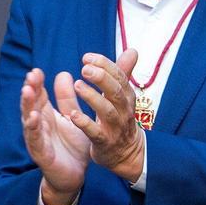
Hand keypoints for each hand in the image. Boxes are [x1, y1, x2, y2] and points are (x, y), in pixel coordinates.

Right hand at [21, 66, 90, 204]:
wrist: (75, 175)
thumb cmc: (72, 146)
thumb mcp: (73, 118)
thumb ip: (68, 99)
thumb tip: (63, 73)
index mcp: (46, 115)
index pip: (38, 96)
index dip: (36, 83)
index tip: (36, 70)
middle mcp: (38, 125)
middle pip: (31, 105)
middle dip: (29, 90)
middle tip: (30, 75)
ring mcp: (37, 139)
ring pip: (28, 119)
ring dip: (27, 106)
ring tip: (27, 91)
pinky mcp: (41, 154)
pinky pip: (35, 140)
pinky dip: (33, 129)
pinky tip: (33, 118)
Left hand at [55, 49, 144, 184]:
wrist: (127, 153)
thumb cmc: (120, 119)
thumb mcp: (122, 96)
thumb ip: (123, 73)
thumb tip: (133, 50)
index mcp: (126, 97)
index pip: (119, 77)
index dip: (105, 65)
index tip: (87, 57)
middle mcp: (123, 110)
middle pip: (116, 92)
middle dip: (101, 78)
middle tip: (84, 68)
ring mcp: (115, 127)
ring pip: (107, 111)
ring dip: (92, 97)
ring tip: (77, 85)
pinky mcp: (105, 142)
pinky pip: (96, 133)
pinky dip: (85, 124)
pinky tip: (73, 116)